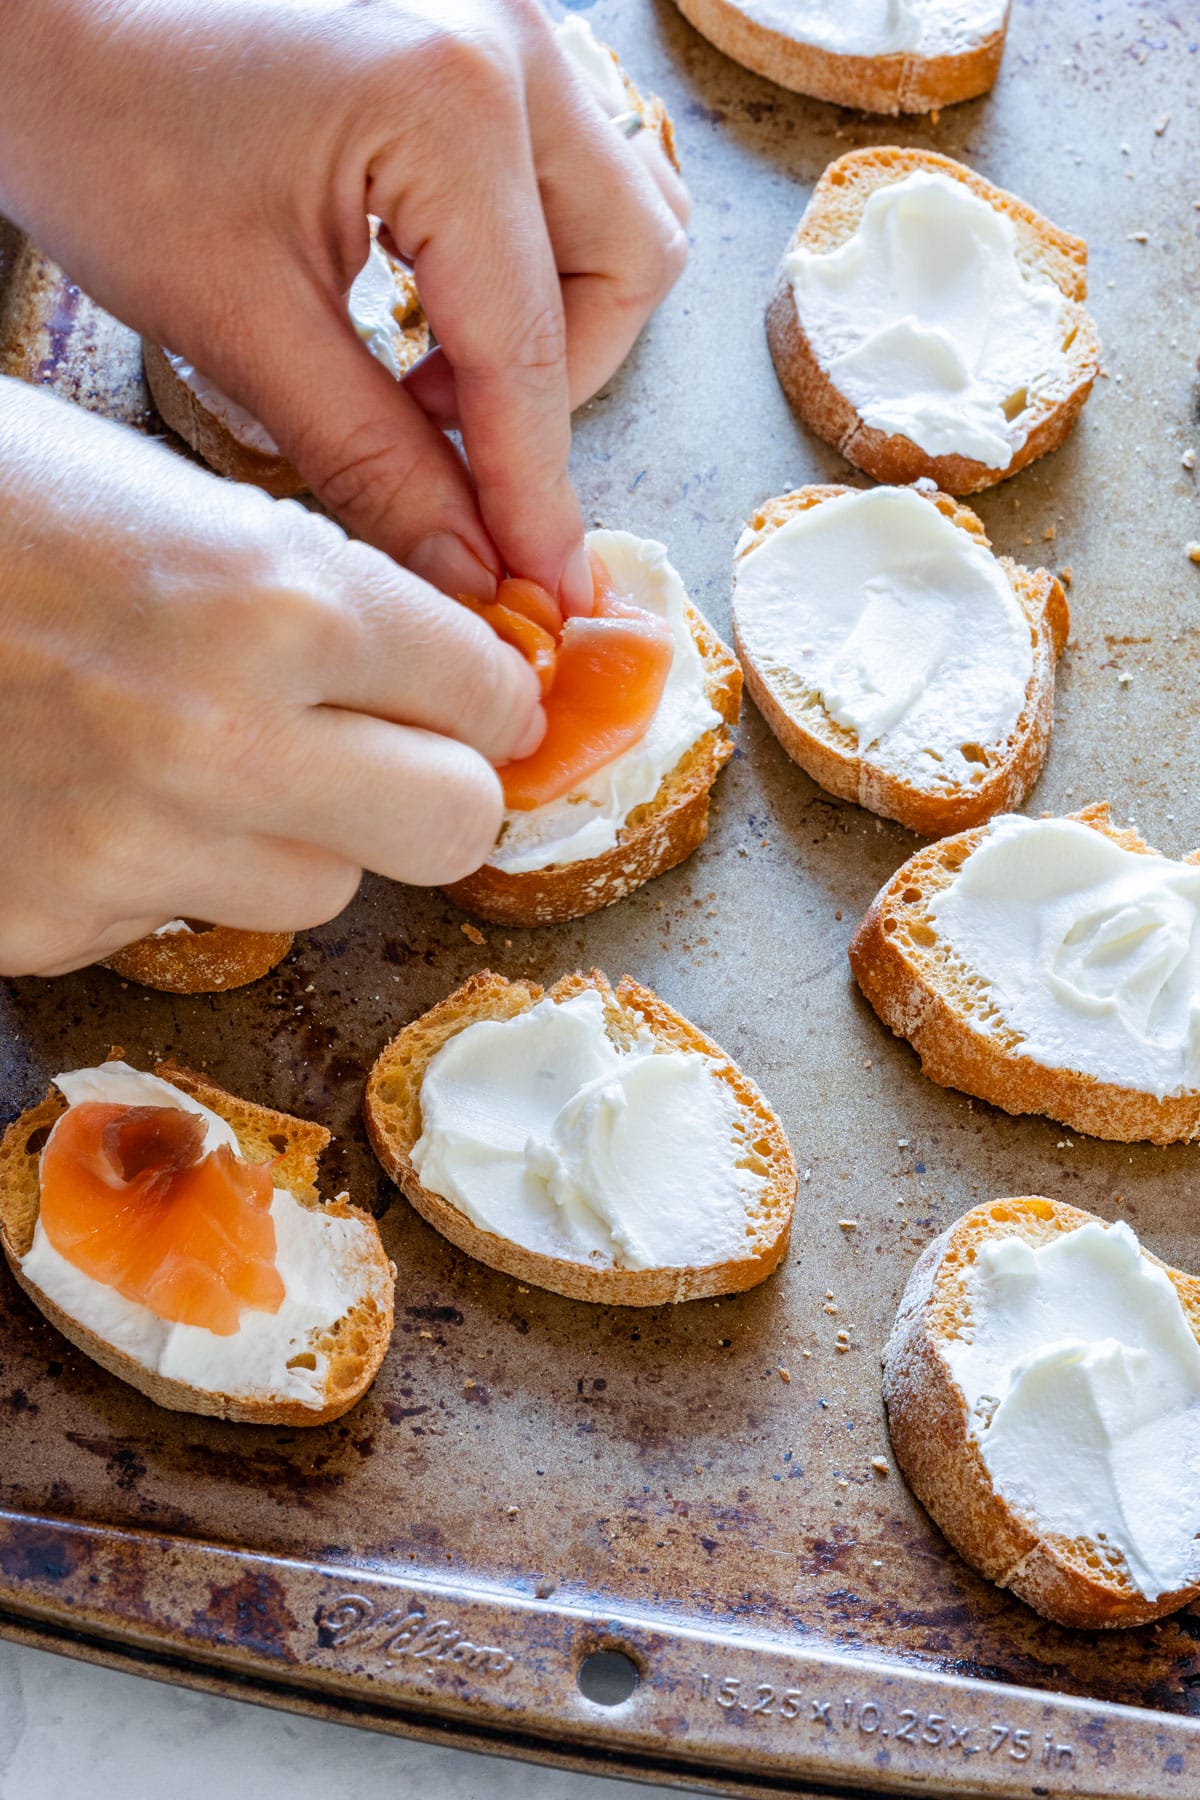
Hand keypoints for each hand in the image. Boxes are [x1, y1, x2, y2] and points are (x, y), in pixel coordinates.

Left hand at [0, 0, 688, 610]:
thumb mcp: (243, 326)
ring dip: (554, 319)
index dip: (535, 489)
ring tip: (432, 371)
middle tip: (444, 434)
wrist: (45, 20)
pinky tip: (433, 303)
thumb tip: (473, 572)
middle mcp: (510, 45)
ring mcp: (505, 23)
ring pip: (618, 213)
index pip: (528, 346)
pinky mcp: (482, 35)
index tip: (545, 590)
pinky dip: (528, 262)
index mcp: (450, 104)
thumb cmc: (110, 139)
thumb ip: (375, 460)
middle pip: (628, 262)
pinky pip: (569, 172)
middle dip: (556, 382)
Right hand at [0, 380, 542, 975]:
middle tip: (392, 751)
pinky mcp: (53, 922)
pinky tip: (102, 793)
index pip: (486, 692)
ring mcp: (136, 848)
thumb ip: (312, 582)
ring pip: (328, 888)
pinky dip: (174, 870)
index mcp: (271, 594)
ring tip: (211, 758)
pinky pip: (187, 919)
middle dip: (436, 786)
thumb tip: (434, 657)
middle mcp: (226, 738)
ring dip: (300, 833)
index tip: (473, 696)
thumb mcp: (159, 489)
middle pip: (455, 827)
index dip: (487, 692)